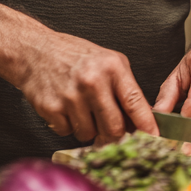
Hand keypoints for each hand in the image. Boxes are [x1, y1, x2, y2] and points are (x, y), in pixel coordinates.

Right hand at [17, 32, 158, 143]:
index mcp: (112, 68)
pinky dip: (69, 126)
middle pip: (114, 128)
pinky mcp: (52, 108)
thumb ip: (126, 88)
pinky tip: (66, 108)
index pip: (135, 103)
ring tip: (83, 108)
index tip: (154, 138)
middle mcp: (92, 81)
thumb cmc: (75, 56)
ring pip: (90, 134)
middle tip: (110, 128)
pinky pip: (68, 132)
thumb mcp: (108, 61)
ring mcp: (71, 96)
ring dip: (90, 129)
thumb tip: (141, 120)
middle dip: (115, 134)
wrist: (35, 51)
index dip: (146, 125)